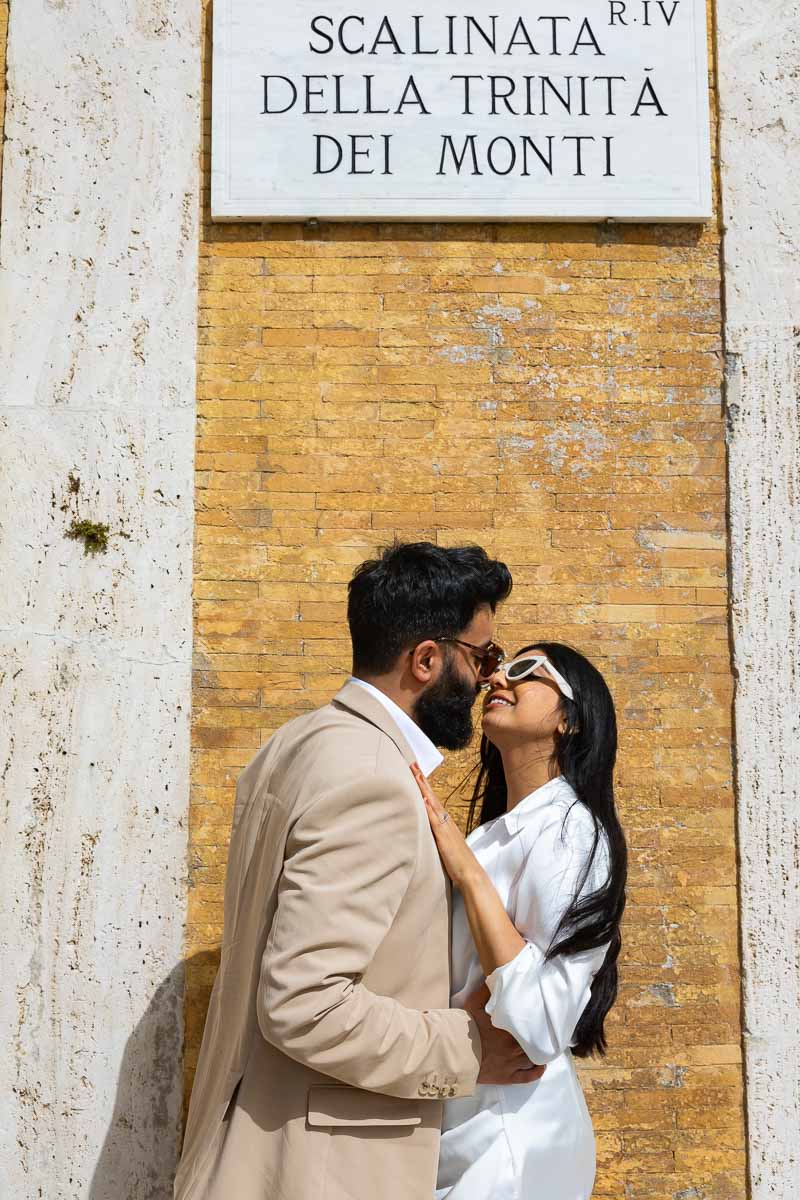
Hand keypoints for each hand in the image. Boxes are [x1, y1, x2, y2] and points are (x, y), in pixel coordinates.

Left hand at [411, 762, 480, 887]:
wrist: (471, 874)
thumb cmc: (459, 863)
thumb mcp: (446, 846)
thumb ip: (438, 836)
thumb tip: (429, 830)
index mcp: (445, 823)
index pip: (432, 801)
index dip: (424, 787)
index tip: (416, 773)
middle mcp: (446, 821)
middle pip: (432, 797)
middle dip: (422, 781)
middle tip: (413, 764)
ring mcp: (446, 828)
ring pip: (433, 803)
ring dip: (424, 789)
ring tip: (416, 774)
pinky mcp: (444, 837)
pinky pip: (435, 820)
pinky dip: (430, 808)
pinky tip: (424, 799)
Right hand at [465, 984, 545, 1085]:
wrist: (455, 1053)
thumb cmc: (465, 1029)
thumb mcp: (474, 1004)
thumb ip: (487, 991)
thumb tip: (496, 979)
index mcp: (510, 1028)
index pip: (530, 1023)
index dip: (536, 1020)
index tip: (539, 1016)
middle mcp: (515, 1046)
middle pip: (535, 1041)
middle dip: (538, 1036)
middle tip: (543, 1031)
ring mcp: (512, 1063)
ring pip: (534, 1058)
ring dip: (538, 1052)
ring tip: (541, 1046)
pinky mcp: (508, 1077)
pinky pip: (528, 1076)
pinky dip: (537, 1071)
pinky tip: (541, 1066)